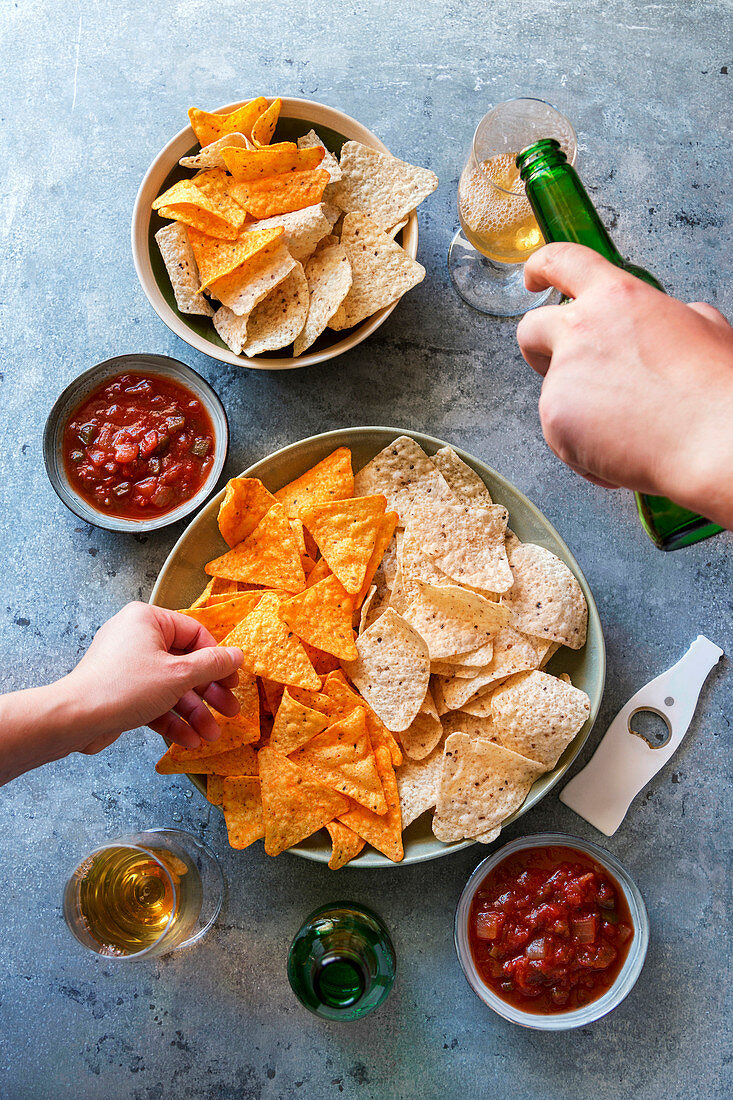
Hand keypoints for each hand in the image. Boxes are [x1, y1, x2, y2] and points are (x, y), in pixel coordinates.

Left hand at [63, 602, 242, 753]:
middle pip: (185, 663)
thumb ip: (213, 664)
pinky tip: (189, 740)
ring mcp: (127, 666)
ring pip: (171, 687)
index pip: (195, 634)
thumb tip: (237, 654)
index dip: (218, 659)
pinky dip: (172, 719)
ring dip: (194, 712)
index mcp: (147, 620)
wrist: (75, 719)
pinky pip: (154, 701)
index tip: (233, 681)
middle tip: (230, 710)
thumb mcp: (179, 675)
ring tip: (211, 734)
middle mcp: (136, 638)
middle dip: (209, 693)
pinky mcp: (121, 692)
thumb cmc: (123, 688)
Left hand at [516, 244, 732, 526]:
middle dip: (537, 348)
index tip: (533, 276)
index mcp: (617, 298)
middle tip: (557, 367)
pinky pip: (558, 435)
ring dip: (577, 411)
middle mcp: (581, 330)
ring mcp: (562, 376)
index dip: (541, 266)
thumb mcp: (704, 329)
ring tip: (626, 429)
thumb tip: (668, 322)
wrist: (709, 441)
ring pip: (552, 394)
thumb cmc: (712, 390)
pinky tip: (621, 452)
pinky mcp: (553, 420)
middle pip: (530, 329)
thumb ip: (667, 318)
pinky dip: (582, 449)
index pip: (563, 261)